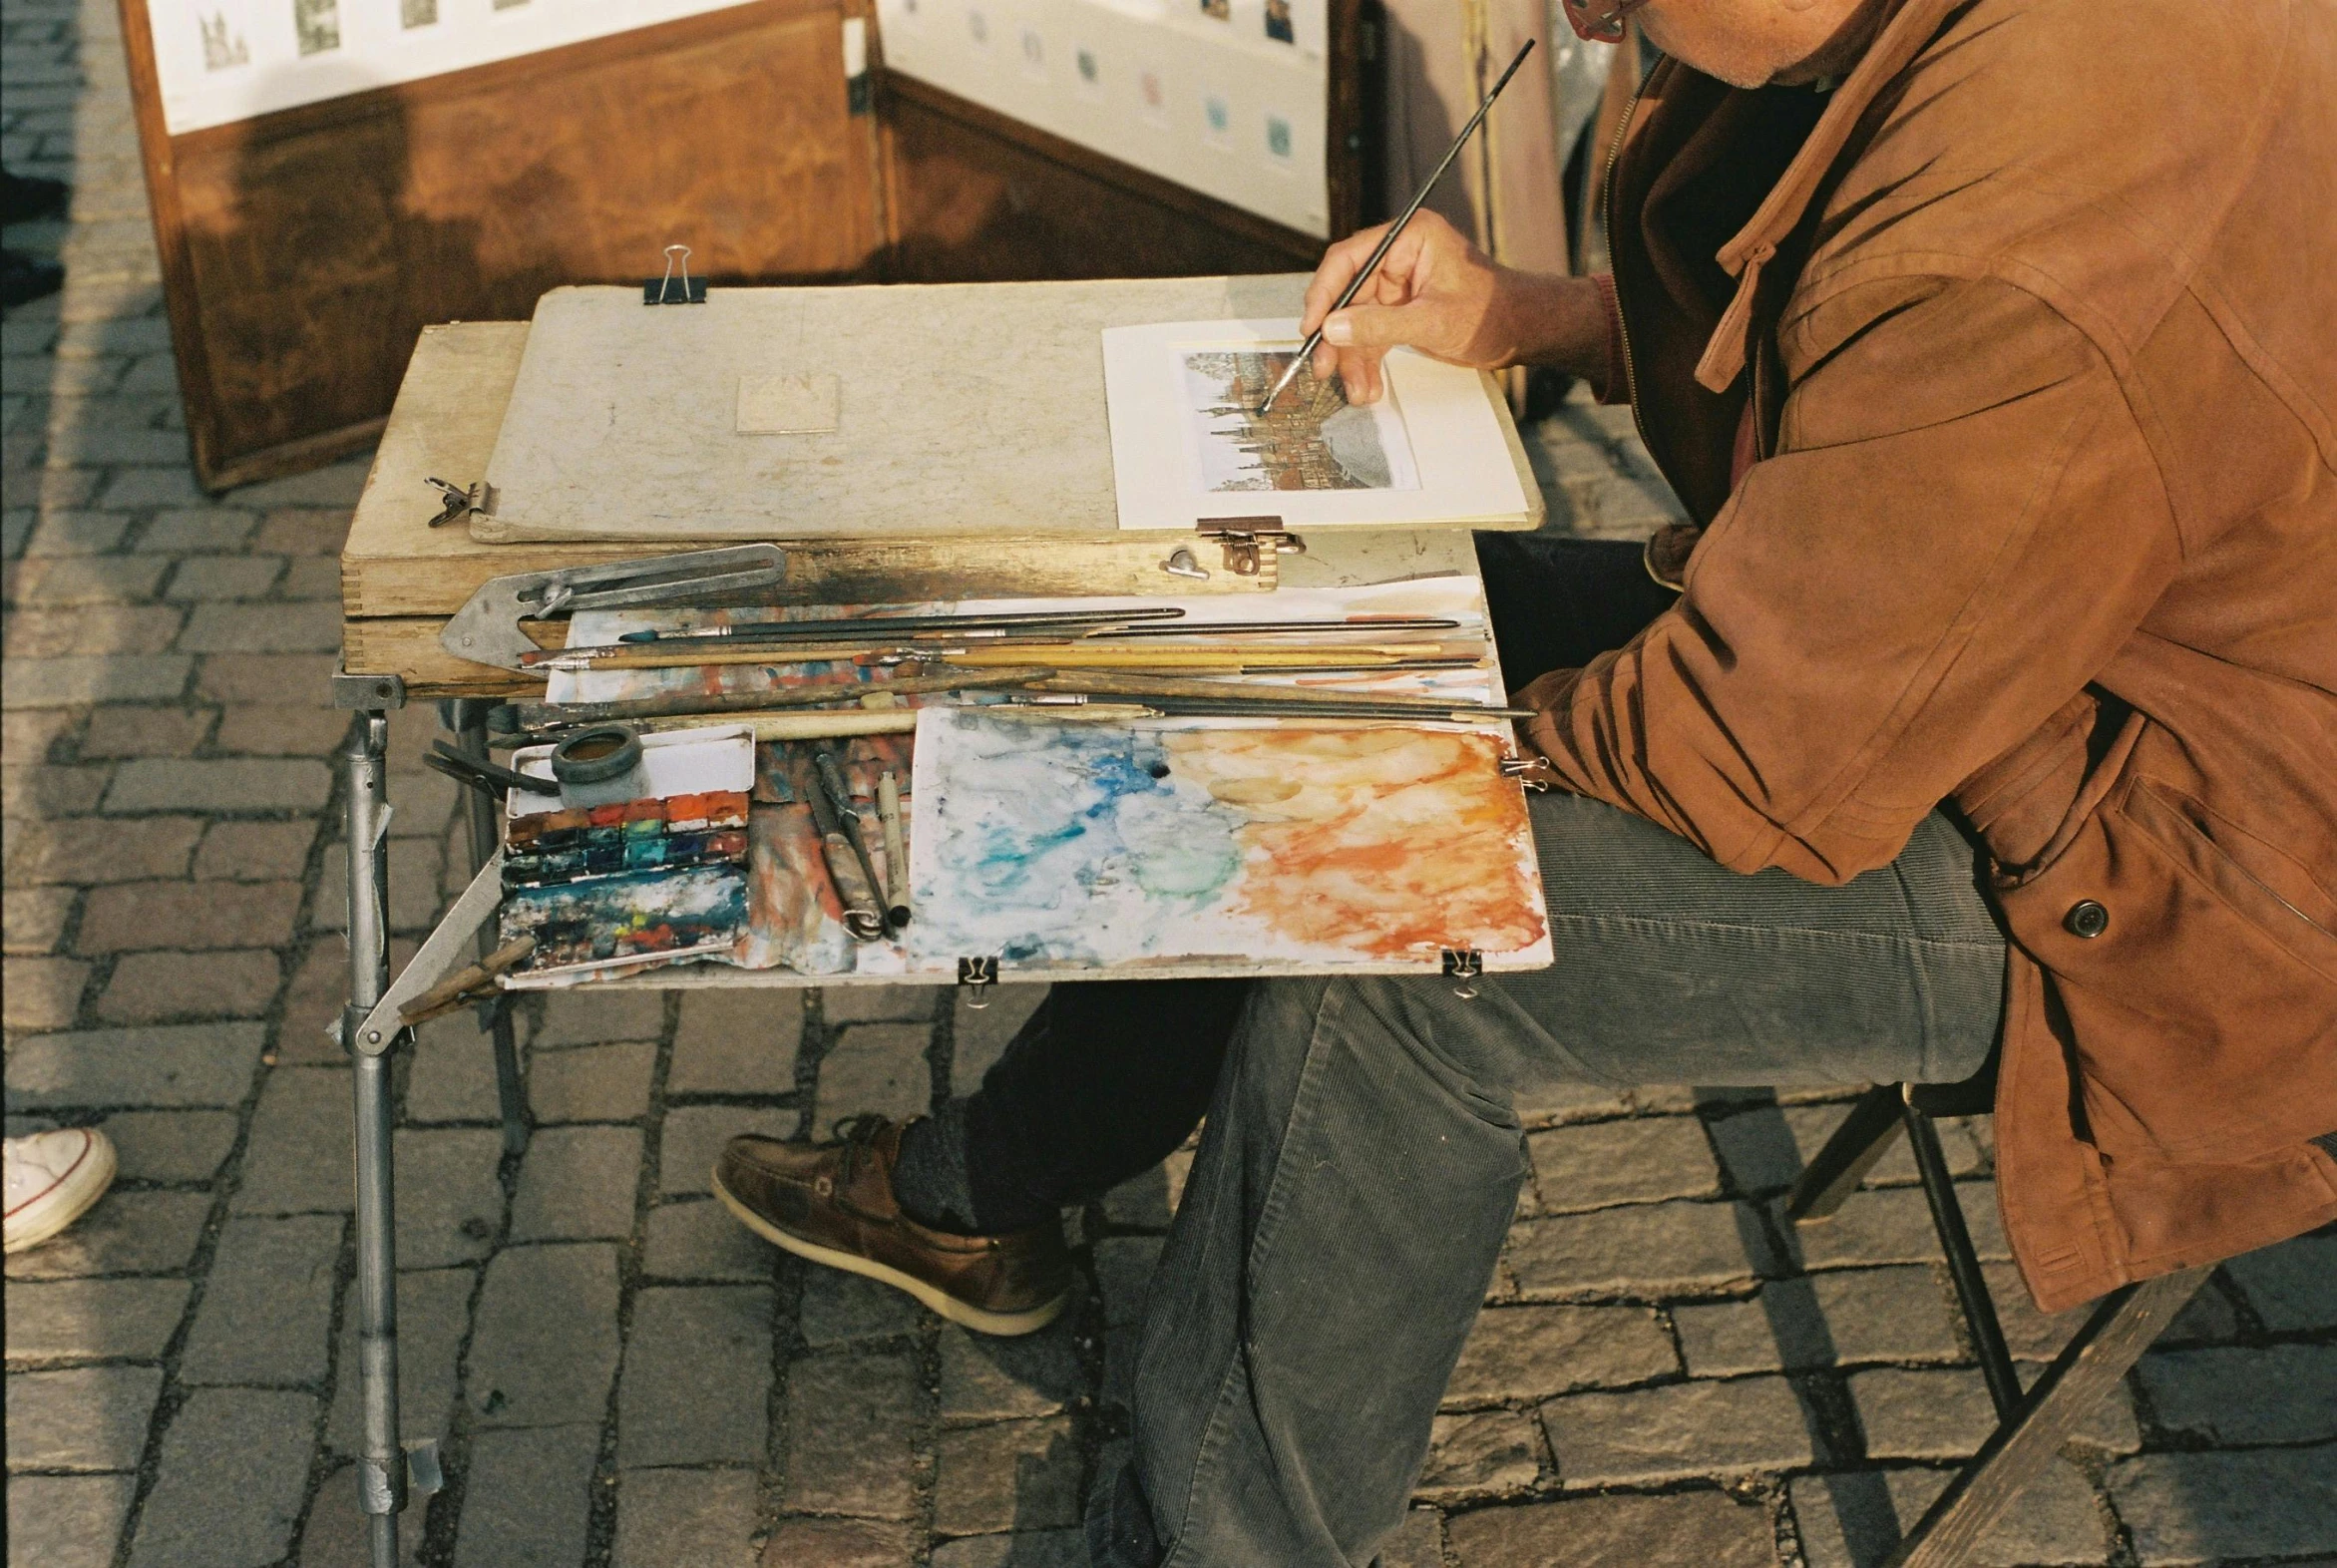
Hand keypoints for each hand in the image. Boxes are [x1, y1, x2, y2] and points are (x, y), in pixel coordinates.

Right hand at [1298, 210, 1608, 401]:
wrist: (1523, 331)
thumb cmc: (1493, 312)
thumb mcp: (1434, 321)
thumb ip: (1380, 325)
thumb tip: (1333, 328)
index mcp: (1409, 239)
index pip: (1349, 259)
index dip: (1324, 294)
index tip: (1312, 327)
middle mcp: (1399, 256)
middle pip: (1347, 294)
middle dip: (1337, 336)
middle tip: (1323, 367)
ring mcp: (1399, 284)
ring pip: (1357, 320)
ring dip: (1352, 357)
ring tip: (1355, 390)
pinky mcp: (1402, 309)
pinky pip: (1373, 334)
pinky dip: (1368, 361)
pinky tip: (1367, 386)